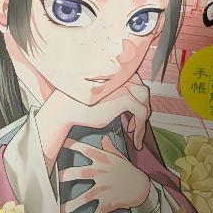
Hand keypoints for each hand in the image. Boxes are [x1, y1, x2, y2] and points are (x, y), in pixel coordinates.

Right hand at [35, 80, 150, 171]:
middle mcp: (119, 76)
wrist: (67, 108)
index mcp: (113, 73)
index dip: (136, 99)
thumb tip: (130, 101)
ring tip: (135, 132)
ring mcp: (122, 85)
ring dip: (142, 118)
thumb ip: (115, 94)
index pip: (135, 82)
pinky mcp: (123, 97)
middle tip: (134, 124)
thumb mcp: (100, 96)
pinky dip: (140, 128)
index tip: (131, 117)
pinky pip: (141, 112)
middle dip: (142, 108)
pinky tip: (135, 138)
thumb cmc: (80, 104)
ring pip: (145, 100)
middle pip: (142, 90)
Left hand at [59, 136, 152, 212]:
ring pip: (84, 197)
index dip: (74, 145)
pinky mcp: (107, 204)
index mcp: (102, 161)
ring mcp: (103, 190)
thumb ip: (110, 149)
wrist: (144, 188)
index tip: (63, 143)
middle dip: (67, 175)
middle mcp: (101, 175)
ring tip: (61, 210)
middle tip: (58, 178)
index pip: (85, 150)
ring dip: (72, 204)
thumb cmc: (130, 171)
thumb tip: (104, 137)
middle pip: (80, 173)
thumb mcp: (120, 158)